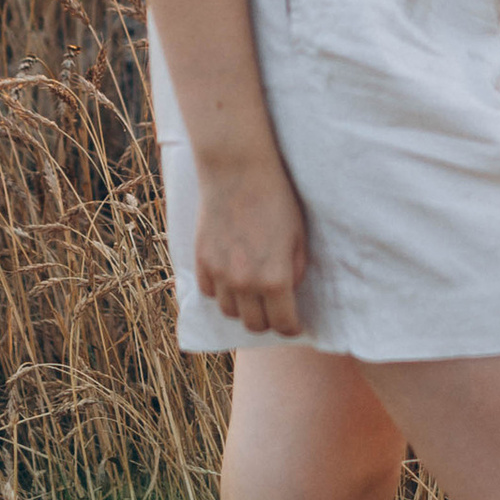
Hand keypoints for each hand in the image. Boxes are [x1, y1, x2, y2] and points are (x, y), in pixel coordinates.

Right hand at [195, 153, 308, 336]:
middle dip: (268, 322)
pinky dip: (220, 291)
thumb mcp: (298, 237)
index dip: (292, 328)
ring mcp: (220, 274)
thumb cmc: (276, 200)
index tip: (295, 325)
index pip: (283, 323)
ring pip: (229, 312)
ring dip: (243, 308)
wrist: (237, 171)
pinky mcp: (201, 261)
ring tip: (251, 294)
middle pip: (254, 325)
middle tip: (274, 311)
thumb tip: (288, 292)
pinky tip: (230, 278)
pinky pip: (209, 292)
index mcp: (275, 279)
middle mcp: (245, 283)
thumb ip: (295, 271)